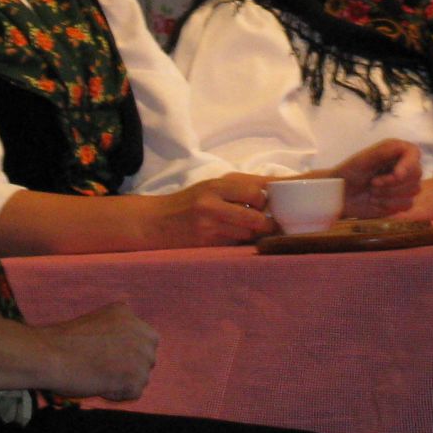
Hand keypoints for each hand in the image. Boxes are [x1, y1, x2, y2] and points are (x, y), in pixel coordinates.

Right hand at [39, 300, 159, 400]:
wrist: (51, 355)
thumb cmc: (64, 342)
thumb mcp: (98, 322)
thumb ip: (118, 330)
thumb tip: (128, 350)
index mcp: (128, 314)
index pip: (143, 340)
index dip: (126, 354)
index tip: (107, 357)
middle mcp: (140, 332)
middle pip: (146, 360)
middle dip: (128, 368)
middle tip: (101, 368)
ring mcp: (141, 355)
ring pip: (141, 377)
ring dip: (121, 382)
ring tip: (96, 374)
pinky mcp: (135, 377)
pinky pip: (134, 393)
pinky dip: (117, 394)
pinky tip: (98, 384)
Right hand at [150, 174, 273, 245]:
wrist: (155, 222)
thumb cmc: (189, 202)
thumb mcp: (211, 186)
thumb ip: (240, 187)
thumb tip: (276, 187)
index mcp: (215, 186)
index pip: (256, 192)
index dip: (263, 201)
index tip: (261, 205)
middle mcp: (212, 205)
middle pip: (256, 218)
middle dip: (265, 223)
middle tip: (264, 224)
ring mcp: (208, 227)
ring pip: (247, 235)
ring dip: (252, 235)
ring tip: (246, 231)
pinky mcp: (205, 246)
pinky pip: (234, 246)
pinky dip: (238, 244)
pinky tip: (232, 240)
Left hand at [327, 138, 422, 217]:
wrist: (340, 196)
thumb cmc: (349, 173)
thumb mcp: (364, 158)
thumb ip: (385, 150)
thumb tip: (405, 151)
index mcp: (396, 152)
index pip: (414, 153)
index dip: (409, 164)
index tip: (397, 175)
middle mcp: (403, 167)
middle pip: (417, 173)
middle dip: (393, 182)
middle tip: (373, 183)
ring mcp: (404, 185)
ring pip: (413, 190)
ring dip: (389, 194)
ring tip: (372, 192)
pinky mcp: (401, 202)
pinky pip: (407, 204)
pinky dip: (389, 205)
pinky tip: (376, 201)